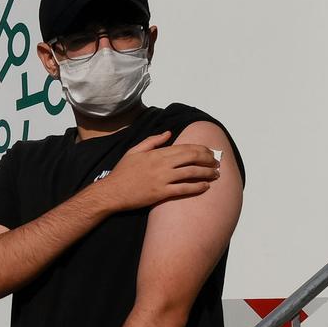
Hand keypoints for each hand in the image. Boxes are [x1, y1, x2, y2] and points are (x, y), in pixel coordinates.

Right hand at [96, 131, 219, 212]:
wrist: (112, 192)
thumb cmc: (122, 173)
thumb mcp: (134, 151)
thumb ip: (153, 141)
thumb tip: (168, 133)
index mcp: (157, 153)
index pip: (185, 148)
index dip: (201, 149)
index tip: (210, 152)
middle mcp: (162, 164)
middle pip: (192, 158)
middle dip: (208, 159)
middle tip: (216, 163)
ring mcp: (162, 179)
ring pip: (191, 173)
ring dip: (206, 173)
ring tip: (216, 175)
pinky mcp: (161, 193)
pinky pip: (183, 189)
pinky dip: (196, 187)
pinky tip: (205, 187)